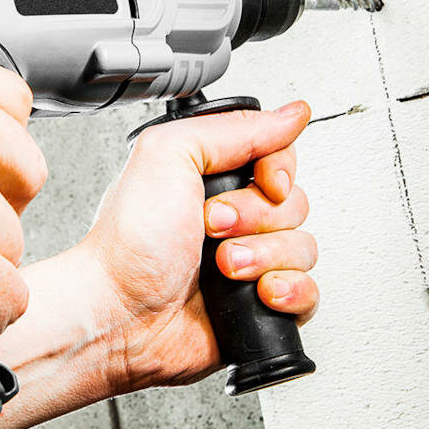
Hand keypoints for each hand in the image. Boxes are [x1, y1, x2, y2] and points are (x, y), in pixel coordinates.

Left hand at [80, 101, 317, 391]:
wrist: (120, 314)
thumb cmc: (129, 243)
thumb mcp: (170, 154)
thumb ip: (234, 128)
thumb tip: (290, 115)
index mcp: (214, 177)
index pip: (281, 157)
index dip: (277, 170)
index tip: (258, 181)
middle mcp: (234, 217)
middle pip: (295, 203)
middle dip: (258, 218)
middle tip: (214, 228)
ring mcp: (249, 261)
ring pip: (303, 248)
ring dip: (265, 257)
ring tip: (224, 267)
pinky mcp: (259, 304)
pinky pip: (308, 293)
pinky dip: (290, 292)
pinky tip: (257, 293)